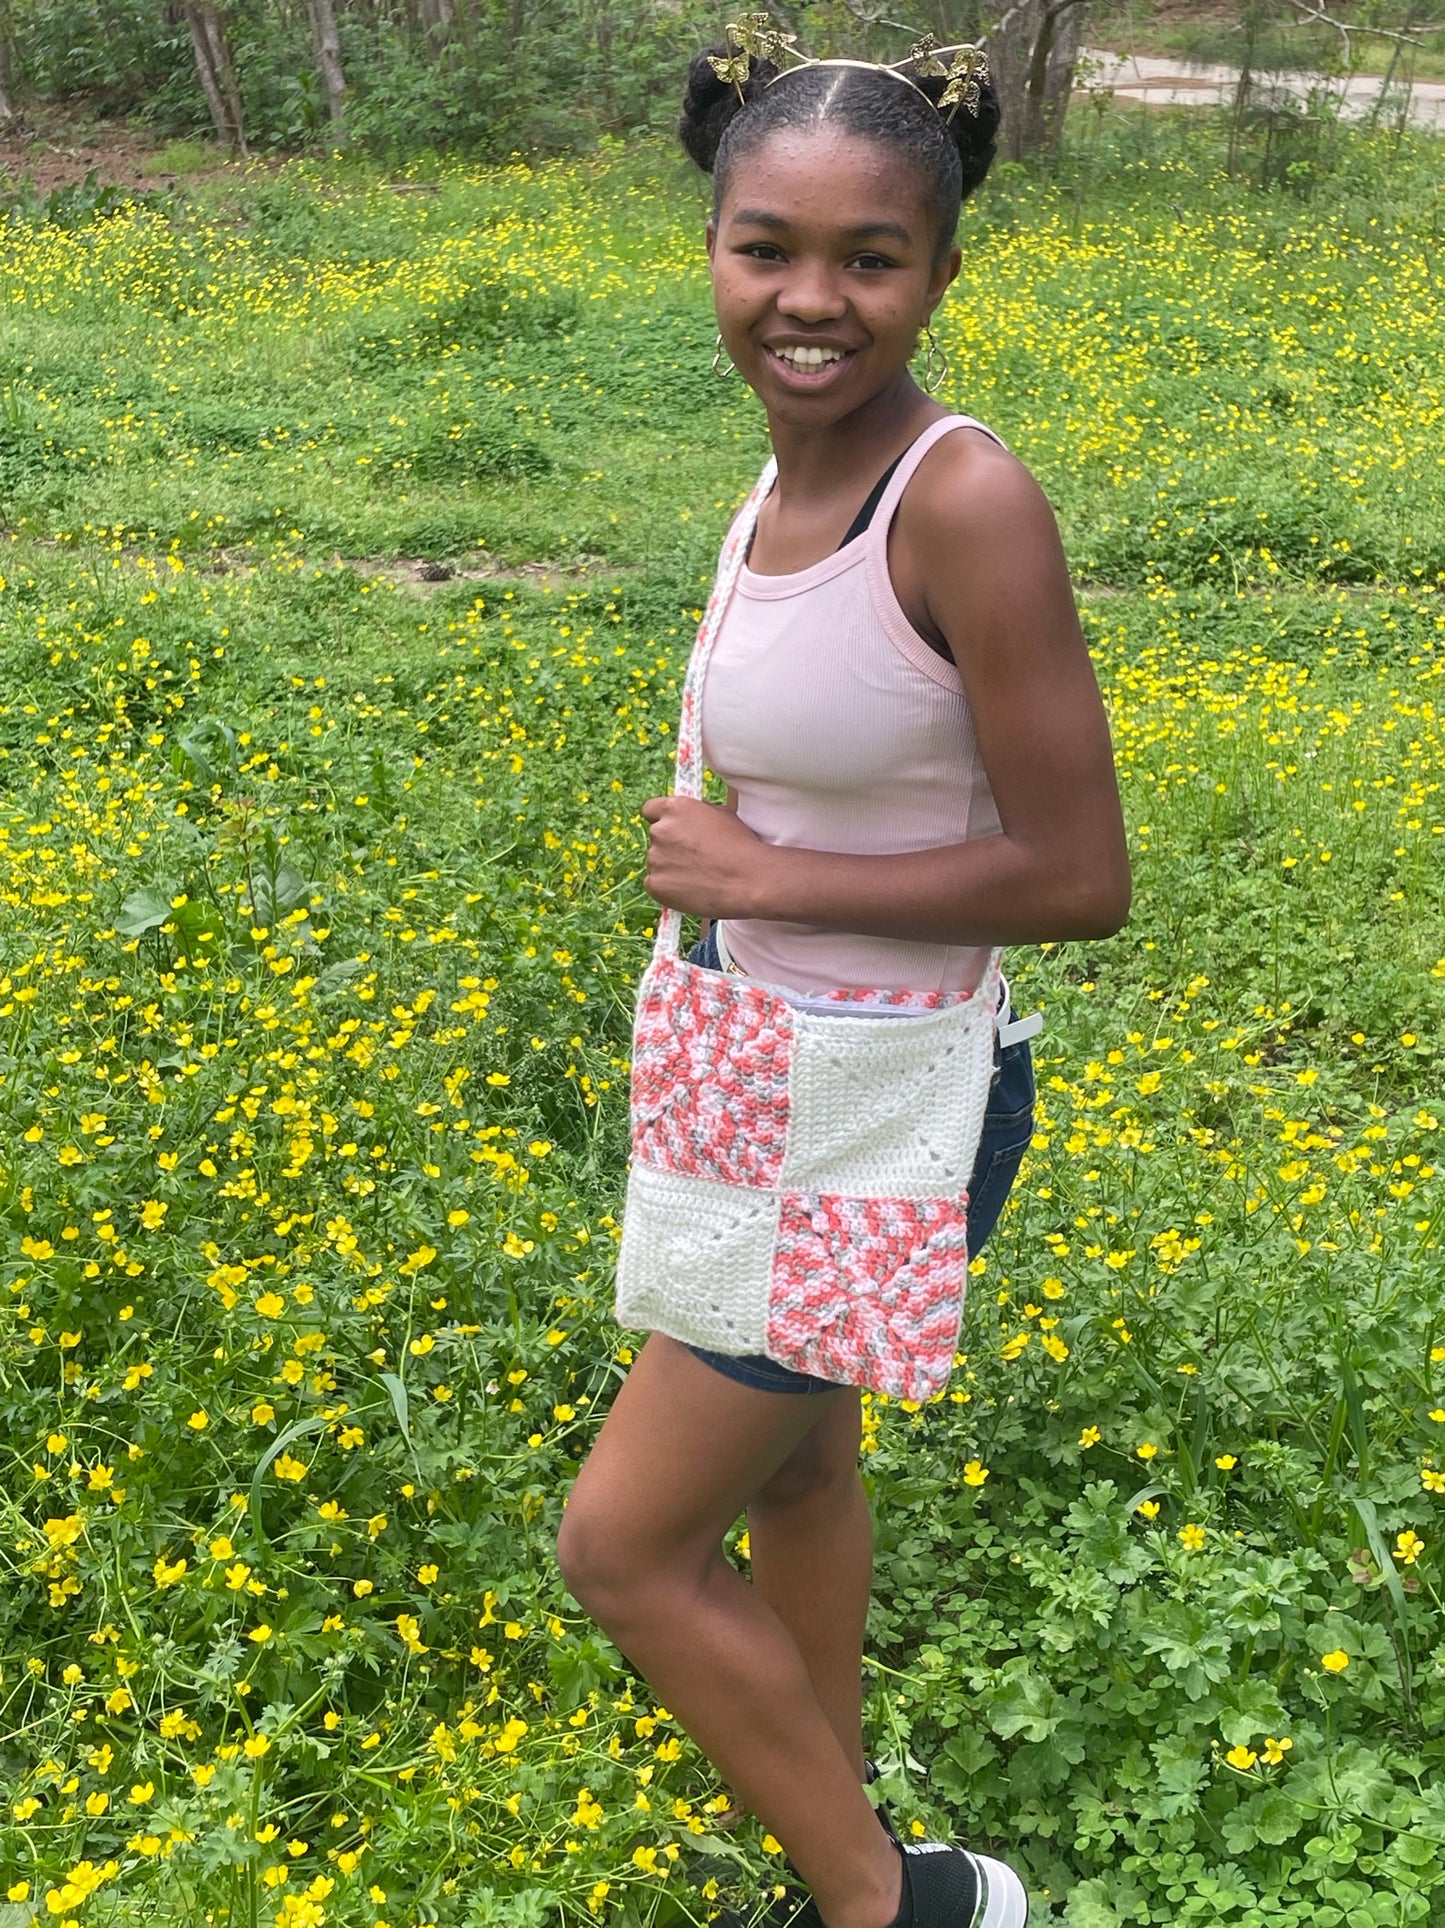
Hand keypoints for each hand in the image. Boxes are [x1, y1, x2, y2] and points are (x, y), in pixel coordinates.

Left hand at [640, 795, 774, 917]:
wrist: (748, 880)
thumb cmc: (741, 846)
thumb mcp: (722, 815)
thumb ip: (697, 815)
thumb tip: (689, 820)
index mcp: (675, 808)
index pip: (651, 809)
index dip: (662, 820)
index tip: (671, 829)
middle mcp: (660, 830)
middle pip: (656, 837)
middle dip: (670, 846)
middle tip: (694, 858)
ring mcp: (655, 859)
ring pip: (656, 862)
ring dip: (670, 867)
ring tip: (698, 876)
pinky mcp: (655, 884)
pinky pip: (656, 884)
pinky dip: (669, 888)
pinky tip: (691, 889)